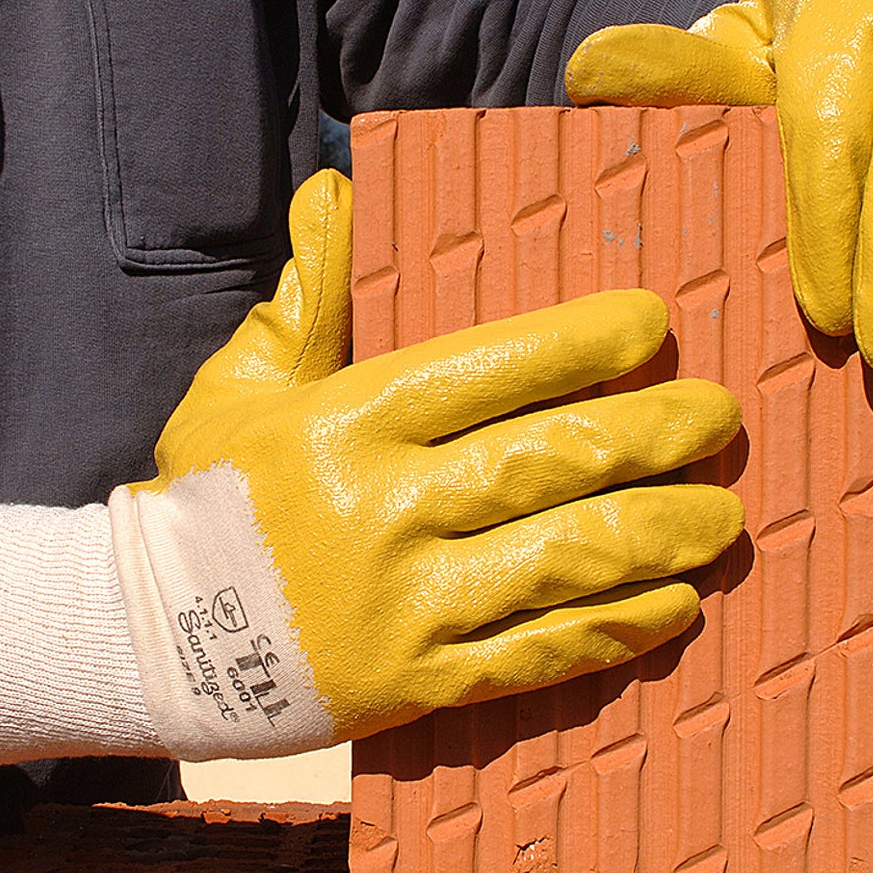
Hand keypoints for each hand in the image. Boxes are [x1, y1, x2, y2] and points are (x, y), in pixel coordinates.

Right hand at [108, 170, 745, 755]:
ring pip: (558, 562)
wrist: (147, 642)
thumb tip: (337, 188)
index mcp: (347, 425)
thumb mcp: (237, 385)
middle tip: (719, 415)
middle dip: (649, 435)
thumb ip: (305, 294)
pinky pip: (533, 657)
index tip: (653, 324)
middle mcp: (385, 510)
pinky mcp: (416, 685)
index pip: (484, 370)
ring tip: (725, 516)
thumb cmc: (204, 499)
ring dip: (656, 536)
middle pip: (544, 463)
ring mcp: (405, 605)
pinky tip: (677, 609)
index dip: (579, 344)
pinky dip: (612, 633)